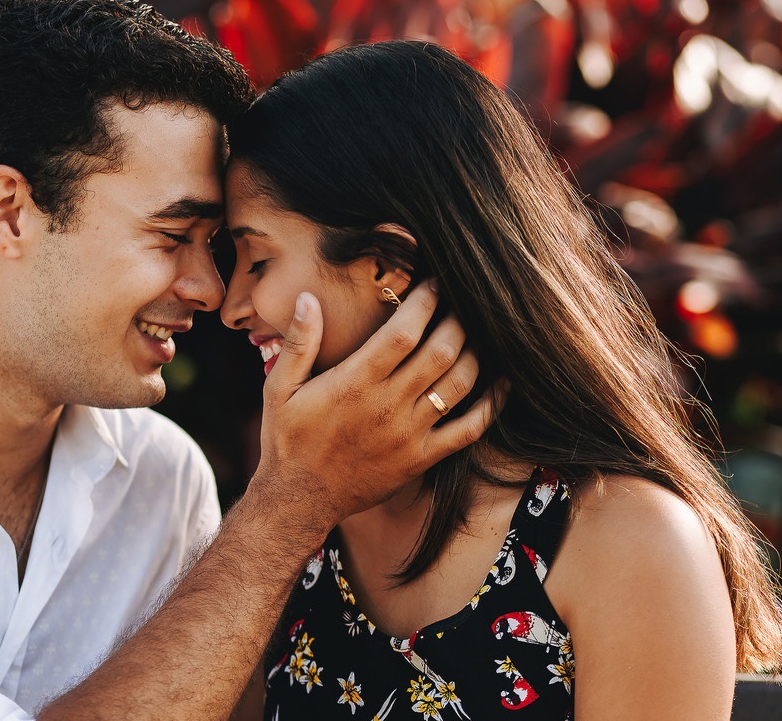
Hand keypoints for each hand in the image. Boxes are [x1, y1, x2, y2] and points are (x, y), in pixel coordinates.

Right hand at [253, 279, 494, 531]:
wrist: (299, 499)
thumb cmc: (287, 440)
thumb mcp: (279, 387)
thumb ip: (298, 342)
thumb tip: (307, 298)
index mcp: (355, 382)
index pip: (404, 332)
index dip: (426, 302)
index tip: (435, 283)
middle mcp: (388, 405)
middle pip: (441, 352)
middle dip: (458, 321)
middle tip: (463, 302)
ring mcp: (409, 434)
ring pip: (459, 385)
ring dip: (475, 354)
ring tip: (478, 334)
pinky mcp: (422, 458)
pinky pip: (469, 430)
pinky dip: (492, 405)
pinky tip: (502, 384)